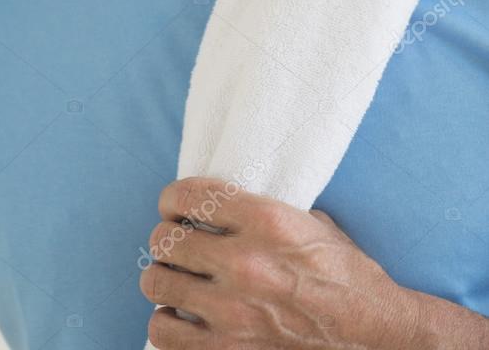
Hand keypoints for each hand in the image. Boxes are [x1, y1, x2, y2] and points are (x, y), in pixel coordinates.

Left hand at [139, 176, 420, 348]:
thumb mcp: (311, 224)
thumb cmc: (346, 276)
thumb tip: (219, 205)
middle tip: (178, 244)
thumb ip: (261, 211)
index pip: (187, 196)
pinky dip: (167, 322)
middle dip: (167, 239)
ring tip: (178, 280)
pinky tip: (183, 317)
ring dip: (163, 278)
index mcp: (266, 221)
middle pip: (164, 240)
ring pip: (155, 283)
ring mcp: (234, 313)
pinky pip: (163, 332)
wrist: (377, 338)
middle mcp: (245, 263)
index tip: (174, 207)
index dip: (172, 200)